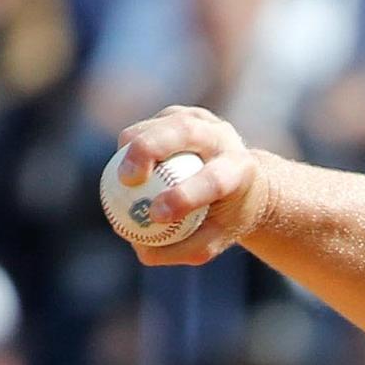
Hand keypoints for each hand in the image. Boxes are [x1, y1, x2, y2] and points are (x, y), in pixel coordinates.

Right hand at [112, 107, 272, 268]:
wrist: (244, 182)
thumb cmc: (225, 217)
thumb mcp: (213, 240)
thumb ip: (180, 248)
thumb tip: (140, 250)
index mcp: (241, 170)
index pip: (213, 180)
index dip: (184, 196)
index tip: (155, 215)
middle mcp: (224, 137)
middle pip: (184, 132)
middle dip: (150, 150)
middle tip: (126, 179)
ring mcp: (201, 120)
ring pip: (163, 124)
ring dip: (135, 145)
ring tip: (120, 176)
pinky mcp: (179, 114)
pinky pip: (149, 126)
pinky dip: (132, 144)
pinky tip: (124, 164)